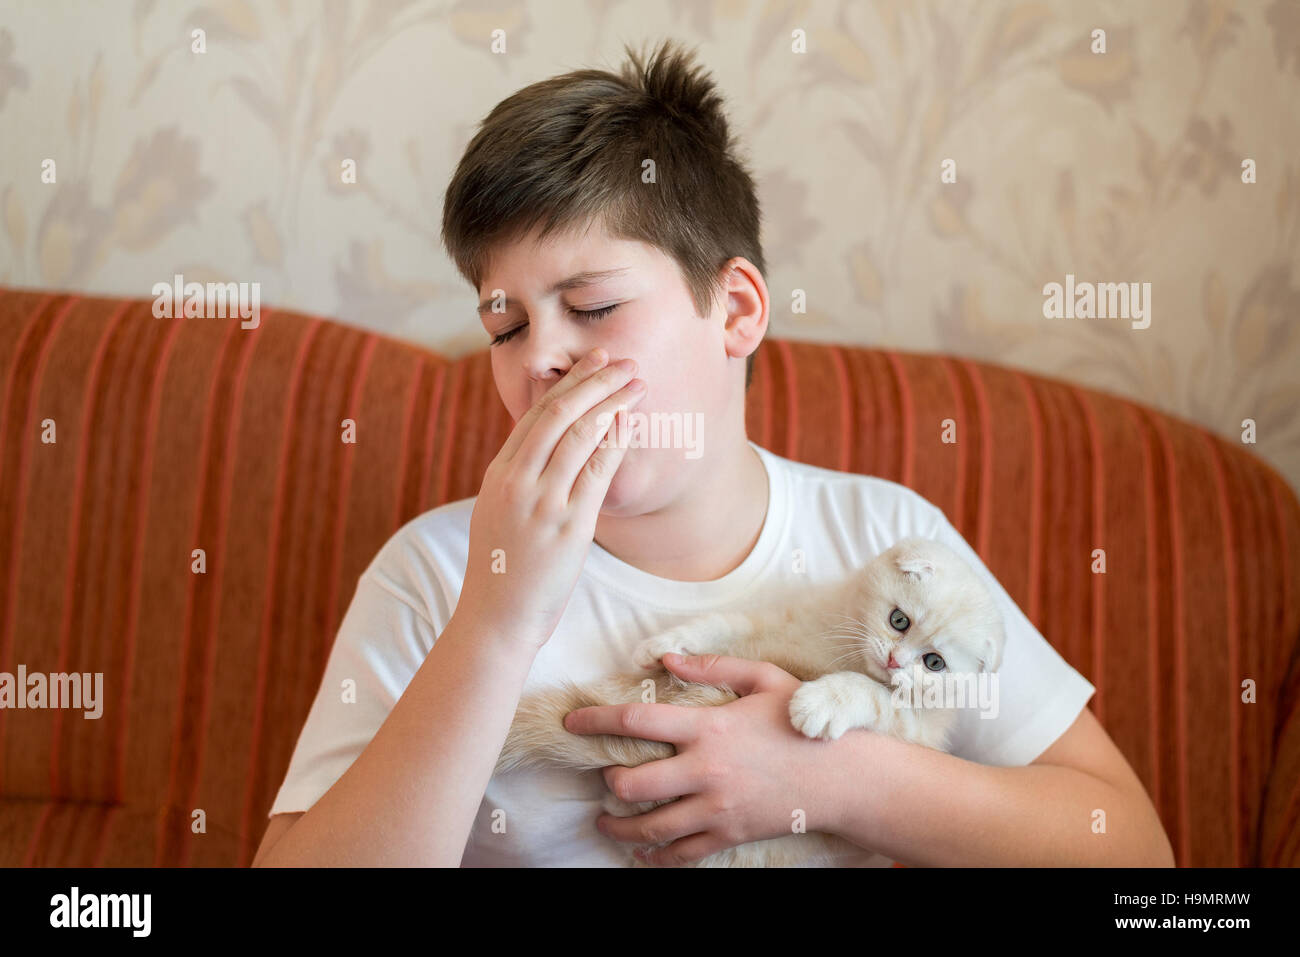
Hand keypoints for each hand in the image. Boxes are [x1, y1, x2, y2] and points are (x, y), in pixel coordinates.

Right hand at [455, 347, 645, 650]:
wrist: (496, 618)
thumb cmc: (503, 570)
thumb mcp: (499, 514)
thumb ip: (519, 479)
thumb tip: (545, 450)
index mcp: (499, 475)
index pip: (535, 415)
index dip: (568, 384)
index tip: (593, 362)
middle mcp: (517, 481)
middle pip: (558, 414)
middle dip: (593, 381)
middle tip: (621, 359)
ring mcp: (542, 502)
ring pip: (579, 435)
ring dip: (611, 402)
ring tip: (636, 382)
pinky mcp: (568, 526)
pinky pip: (596, 472)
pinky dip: (615, 441)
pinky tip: (631, 422)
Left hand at [562, 653, 842, 865]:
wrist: (841, 776)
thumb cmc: (802, 721)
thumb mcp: (764, 679)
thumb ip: (713, 667)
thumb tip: (666, 659)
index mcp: (708, 727)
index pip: (636, 721)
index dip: (596, 720)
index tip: (573, 722)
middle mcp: (705, 770)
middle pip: (631, 784)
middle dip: (607, 780)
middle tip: (604, 775)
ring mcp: (715, 808)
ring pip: (648, 826)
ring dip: (618, 825)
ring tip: (605, 820)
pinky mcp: (727, 834)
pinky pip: (679, 854)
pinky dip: (654, 856)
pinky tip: (641, 850)